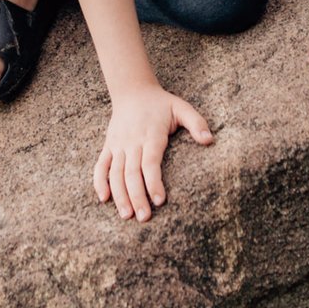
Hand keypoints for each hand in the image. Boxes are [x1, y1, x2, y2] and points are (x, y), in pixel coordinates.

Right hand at [92, 84, 212, 221]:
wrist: (132, 89)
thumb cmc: (160, 103)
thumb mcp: (181, 107)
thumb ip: (196, 122)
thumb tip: (209, 140)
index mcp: (151, 134)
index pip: (150, 162)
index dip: (154, 182)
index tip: (160, 201)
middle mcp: (132, 141)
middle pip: (131, 173)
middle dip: (137, 196)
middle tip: (144, 217)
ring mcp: (118, 144)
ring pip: (115, 173)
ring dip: (120, 195)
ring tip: (126, 215)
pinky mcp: (108, 146)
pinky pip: (100, 165)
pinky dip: (99, 182)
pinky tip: (104, 199)